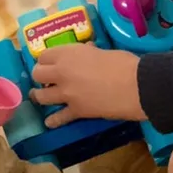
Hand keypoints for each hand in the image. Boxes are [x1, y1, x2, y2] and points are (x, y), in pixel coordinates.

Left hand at [30, 45, 145, 128]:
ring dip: (40, 96)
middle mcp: (62, 73)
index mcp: (69, 54)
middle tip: (47, 78)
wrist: (134, 86)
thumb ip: (89, 53)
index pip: (44, 55)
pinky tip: (50, 122)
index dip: (47, 59)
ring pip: (41, 96)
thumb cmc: (123, 63)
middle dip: (41, 76)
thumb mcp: (103, 51)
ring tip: (41, 96)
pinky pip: (59, 118)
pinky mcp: (76, 111)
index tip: (52, 61)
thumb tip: (87, 50)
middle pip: (38, 74)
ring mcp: (67, 94)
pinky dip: (54, 121)